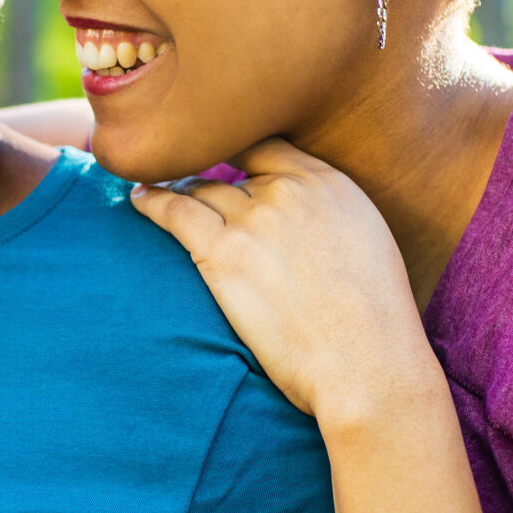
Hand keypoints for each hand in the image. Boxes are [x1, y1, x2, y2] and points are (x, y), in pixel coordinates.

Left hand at [128, 139, 441, 431]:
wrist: (366, 364)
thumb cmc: (373, 323)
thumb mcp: (369, 242)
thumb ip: (333, 216)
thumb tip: (308, 220)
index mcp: (329, 184)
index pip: (269, 148)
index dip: (241, 155)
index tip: (224, 162)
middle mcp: (290, 191)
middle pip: (232, 173)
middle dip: (212, 185)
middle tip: (188, 191)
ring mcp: (255, 220)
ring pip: (201, 190)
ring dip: (180, 193)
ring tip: (158, 195)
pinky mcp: (224, 255)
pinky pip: (174, 212)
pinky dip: (151, 201)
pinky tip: (139, 198)